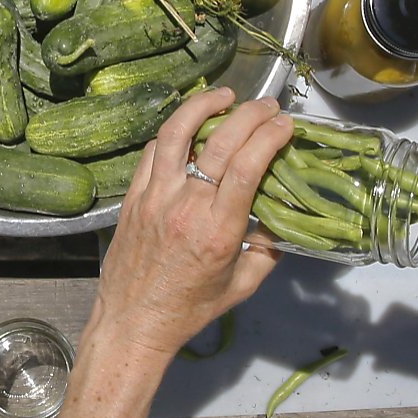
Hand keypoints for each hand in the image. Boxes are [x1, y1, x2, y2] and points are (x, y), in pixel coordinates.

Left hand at [96, 89, 291, 362]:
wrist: (133, 321)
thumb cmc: (191, 308)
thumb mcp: (242, 286)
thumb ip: (268, 251)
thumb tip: (284, 219)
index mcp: (218, 230)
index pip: (247, 166)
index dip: (269, 136)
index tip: (285, 123)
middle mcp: (186, 206)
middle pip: (220, 143)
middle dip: (249, 115)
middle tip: (267, 106)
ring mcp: (154, 197)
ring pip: (177, 135)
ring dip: (202, 106)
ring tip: (223, 95)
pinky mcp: (133, 197)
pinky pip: (153, 152)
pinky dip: (173, 132)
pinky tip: (189, 126)